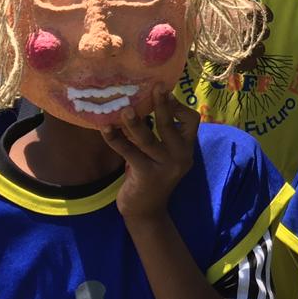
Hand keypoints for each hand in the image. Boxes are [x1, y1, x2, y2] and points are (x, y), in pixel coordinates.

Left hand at [102, 89, 199, 220]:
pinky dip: (116, 139)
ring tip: (126, 109)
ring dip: (136, 123)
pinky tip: (105, 129)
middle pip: (170, 125)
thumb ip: (158, 133)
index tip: (165, 91)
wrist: (145, 211)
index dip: (179, 105)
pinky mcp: (147, 176)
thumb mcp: (161, 153)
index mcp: (187, 148)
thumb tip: (141, 101)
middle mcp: (181, 156)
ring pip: (148, 139)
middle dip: (162, 104)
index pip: (192, 120)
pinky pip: (129, 153)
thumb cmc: (150, 175)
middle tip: (154, 87)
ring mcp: (165, 167)